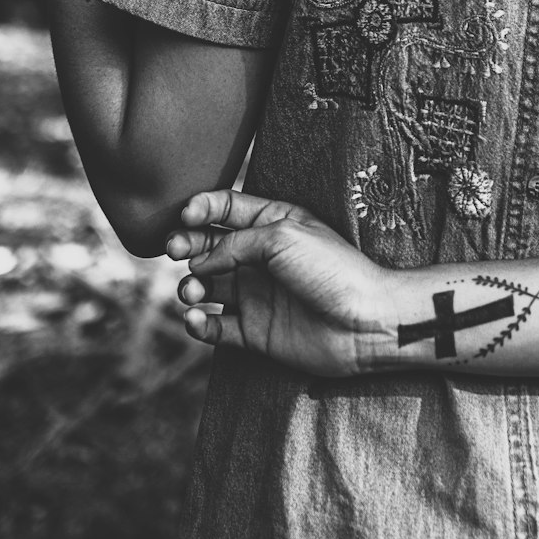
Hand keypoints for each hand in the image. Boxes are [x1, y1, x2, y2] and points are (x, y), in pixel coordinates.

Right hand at [167, 190, 399, 377]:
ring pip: (207, 285)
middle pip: (209, 245)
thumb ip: (235, 243)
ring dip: (190, 285)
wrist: (363, 322)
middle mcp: (261, 257)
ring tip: (192, 290)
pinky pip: (215, 326)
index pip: (227, 208)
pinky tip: (197, 318)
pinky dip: (199, 323)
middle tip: (175, 250)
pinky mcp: (254, 331)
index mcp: (273, 223)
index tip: (185, 214)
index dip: (202, 208)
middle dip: (186, 244)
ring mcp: (256, 294)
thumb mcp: (281, 237)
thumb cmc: (330, 269)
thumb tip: (200, 261)